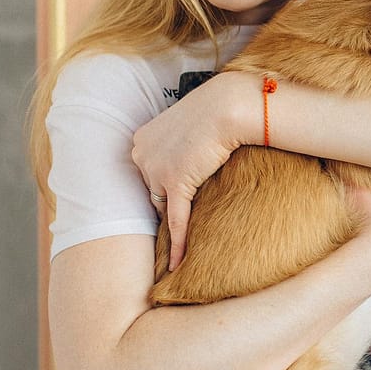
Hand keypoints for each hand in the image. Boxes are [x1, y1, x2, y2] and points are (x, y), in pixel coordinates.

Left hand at [132, 73, 246, 269]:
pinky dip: (178, 243)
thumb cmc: (218, 110)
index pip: (149, 175)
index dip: (162, 191)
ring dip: (173, 226)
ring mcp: (157, 169)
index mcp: (142, 140)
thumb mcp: (191, 126)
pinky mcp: (176, 182)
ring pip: (164, 207)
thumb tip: (195, 160)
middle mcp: (142, 155)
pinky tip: (177, 263)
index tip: (172, 204)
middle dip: (167, 208)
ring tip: (178, 249)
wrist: (228, 106)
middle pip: (153, 192)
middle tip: (179, 226)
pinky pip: (177, 219)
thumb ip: (183, 145)